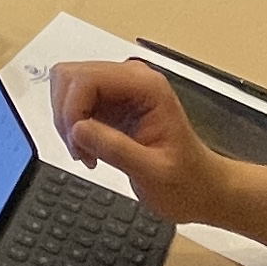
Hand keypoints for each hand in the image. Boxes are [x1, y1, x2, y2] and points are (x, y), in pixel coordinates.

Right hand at [50, 60, 239, 229]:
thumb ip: (116, 148)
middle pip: (71, 76)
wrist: (201, 189)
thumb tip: (77, 128)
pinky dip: (72, 128)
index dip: (72, 109)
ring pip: (68, 87)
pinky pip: (74, 103)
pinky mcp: (110, 104)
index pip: (88, 78)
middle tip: (80, 149)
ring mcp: (119, 90)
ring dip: (67, 121)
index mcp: (146, 87)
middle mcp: (131, 79)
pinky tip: (90, 151)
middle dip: (66, 114)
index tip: (78, 144)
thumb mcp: (154, 173)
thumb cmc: (186, 182)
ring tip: (87, 152)